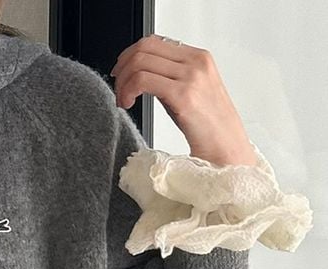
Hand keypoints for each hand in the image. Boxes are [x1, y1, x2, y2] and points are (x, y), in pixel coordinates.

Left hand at [110, 34, 257, 166]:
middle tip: (118, 88)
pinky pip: (143, 80)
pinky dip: (128, 90)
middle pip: (145, 48)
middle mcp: (196, 63)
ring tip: (122, 100)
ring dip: (123, 82)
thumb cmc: (208, 128)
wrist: (227, 150)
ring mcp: (191, 77)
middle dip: (123, 67)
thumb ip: (169, 79)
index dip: (131, 55)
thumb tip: (141, 74)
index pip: (155, 41)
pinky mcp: (183, 95)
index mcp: (199, 58)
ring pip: (140, 63)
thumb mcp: (189, 94)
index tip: (121, 72)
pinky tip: (127, 104)